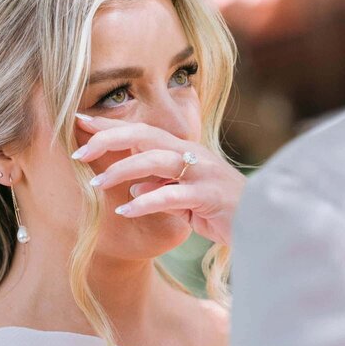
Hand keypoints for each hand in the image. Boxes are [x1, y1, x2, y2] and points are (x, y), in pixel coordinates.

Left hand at [72, 114, 246, 245]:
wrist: (266, 225)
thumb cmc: (223, 211)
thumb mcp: (184, 199)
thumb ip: (160, 190)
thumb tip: (132, 189)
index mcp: (185, 151)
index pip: (142, 130)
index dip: (111, 125)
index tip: (78, 120)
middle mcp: (193, 155)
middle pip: (144, 135)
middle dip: (109, 139)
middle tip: (78, 151)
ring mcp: (202, 173)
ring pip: (155, 161)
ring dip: (122, 170)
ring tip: (95, 183)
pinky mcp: (208, 196)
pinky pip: (171, 195)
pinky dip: (146, 202)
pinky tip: (125, 211)